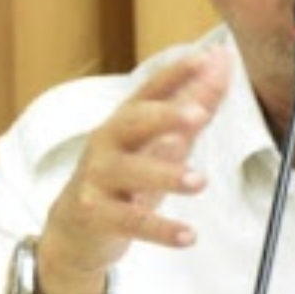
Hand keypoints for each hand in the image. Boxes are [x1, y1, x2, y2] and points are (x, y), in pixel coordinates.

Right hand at [35, 46, 230, 293]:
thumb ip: (192, 105)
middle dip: (165, 116)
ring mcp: (98, 179)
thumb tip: (221, 63)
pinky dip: (162, 230)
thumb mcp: (159, 141)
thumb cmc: (124, 177)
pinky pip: (131, 222)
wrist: (73, 231)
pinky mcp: (96, 216)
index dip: (175, 73)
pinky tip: (189, 236)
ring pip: (131, 173)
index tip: (204, 58)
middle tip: (199, 114)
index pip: (150, 90)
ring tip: (200, 181)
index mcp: (125, 121)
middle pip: (133, 123)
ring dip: (167, 175)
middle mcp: (107, 143)